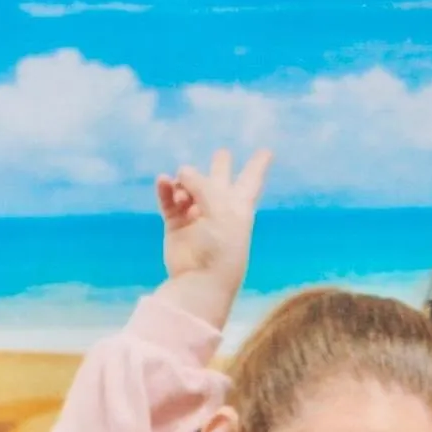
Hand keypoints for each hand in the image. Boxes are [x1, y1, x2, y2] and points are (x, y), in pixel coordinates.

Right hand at [155, 148, 272, 327]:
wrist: (201, 280)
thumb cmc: (221, 247)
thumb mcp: (220, 210)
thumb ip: (202, 184)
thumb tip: (178, 173)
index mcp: (240, 207)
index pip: (251, 179)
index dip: (258, 164)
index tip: (267, 151)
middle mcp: (219, 209)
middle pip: (220, 180)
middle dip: (221, 166)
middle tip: (223, 153)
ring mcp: (196, 216)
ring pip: (188, 185)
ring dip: (183, 184)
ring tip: (182, 196)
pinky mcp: (176, 224)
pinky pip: (168, 198)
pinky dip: (165, 188)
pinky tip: (164, 181)